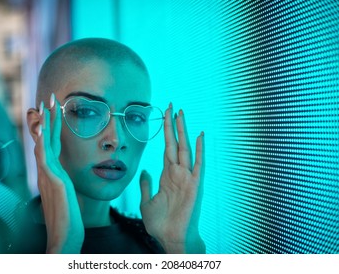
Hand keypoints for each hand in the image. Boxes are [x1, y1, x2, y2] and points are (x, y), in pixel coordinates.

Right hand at [35, 95, 83, 252]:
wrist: (64, 238)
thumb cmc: (68, 219)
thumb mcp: (67, 195)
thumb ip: (64, 183)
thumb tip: (65, 177)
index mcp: (54, 173)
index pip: (52, 145)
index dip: (52, 127)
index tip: (54, 109)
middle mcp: (48, 172)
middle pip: (46, 140)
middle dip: (47, 119)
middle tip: (47, 98)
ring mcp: (49, 176)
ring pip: (43, 145)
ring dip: (43, 125)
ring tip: (43, 106)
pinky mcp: (54, 182)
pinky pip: (46, 159)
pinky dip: (41, 144)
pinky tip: (41, 131)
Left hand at [140, 103, 204, 252]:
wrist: (168, 237)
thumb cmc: (160, 221)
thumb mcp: (145, 201)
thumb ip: (145, 185)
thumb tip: (144, 171)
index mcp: (166, 175)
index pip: (165, 148)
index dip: (164, 132)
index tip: (164, 115)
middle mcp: (177, 172)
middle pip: (174, 143)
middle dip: (172, 124)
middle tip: (172, 106)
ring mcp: (186, 177)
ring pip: (185, 148)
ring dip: (183, 131)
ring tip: (181, 113)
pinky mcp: (193, 184)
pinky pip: (197, 164)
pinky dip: (200, 150)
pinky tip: (200, 135)